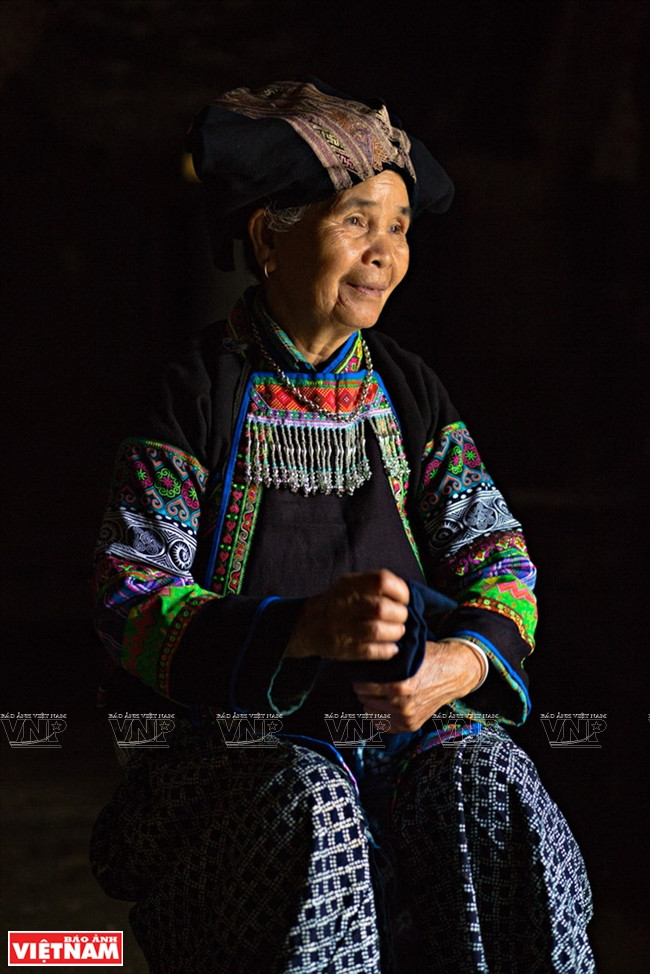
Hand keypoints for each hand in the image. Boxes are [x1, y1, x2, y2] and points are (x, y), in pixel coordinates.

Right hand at [285, 569, 409, 661]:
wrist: (307, 624)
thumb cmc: (338, 602)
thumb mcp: (350, 584)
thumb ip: (374, 585)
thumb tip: (406, 595)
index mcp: (350, 584)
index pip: (382, 581)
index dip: (400, 591)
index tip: (403, 599)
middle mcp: (345, 604)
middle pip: (381, 608)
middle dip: (400, 614)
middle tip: (401, 618)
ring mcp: (343, 627)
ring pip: (377, 630)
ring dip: (395, 632)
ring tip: (397, 631)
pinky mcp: (344, 649)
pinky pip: (371, 651)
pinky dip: (387, 650)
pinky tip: (391, 648)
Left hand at [353, 639, 483, 732]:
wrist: (453, 674)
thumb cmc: (429, 659)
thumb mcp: (407, 653)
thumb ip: (385, 658)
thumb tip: (360, 658)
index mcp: (401, 686)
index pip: (363, 685)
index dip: (359, 676)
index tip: (360, 671)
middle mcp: (403, 705)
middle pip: (364, 698)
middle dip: (363, 688)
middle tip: (366, 680)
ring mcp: (407, 718)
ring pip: (370, 711)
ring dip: (369, 701)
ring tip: (375, 690)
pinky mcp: (410, 726)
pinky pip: (382, 724)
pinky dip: (379, 714)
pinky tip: (383, 703)